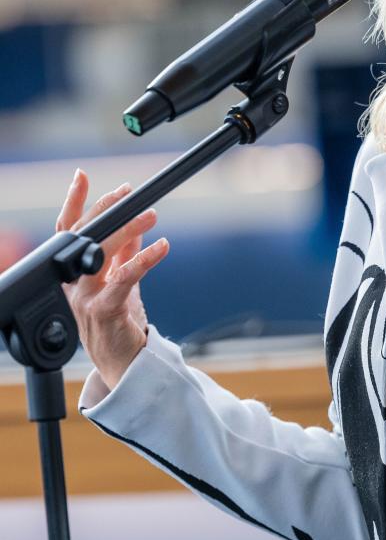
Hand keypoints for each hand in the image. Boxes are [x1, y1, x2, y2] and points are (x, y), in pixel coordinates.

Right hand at [57, 169, 168, 389]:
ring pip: (100, 254)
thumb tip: (137, 221)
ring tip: (152, 214)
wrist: (122, 363)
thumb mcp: (122, 278)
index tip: (82, 176)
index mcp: (74, 273)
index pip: (67, 231)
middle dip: (105, 210)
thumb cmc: (119, 320)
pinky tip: (163, 245)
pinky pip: (124, 279)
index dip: (74, 203)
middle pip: (82, 237)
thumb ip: (125, 252)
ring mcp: (85, 298)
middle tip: (127, 191)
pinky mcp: (104, 311)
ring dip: (128, 230)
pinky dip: (144, 259)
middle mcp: (74, 284)